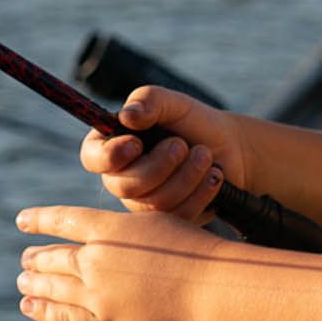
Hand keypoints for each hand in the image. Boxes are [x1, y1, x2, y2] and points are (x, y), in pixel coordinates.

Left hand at [16, 204, 216, 320]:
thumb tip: (96, 240)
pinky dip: (43, 310)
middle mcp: (96, 259)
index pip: (62, 219)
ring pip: (52, 286)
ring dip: (34, 283)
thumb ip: (118, 233)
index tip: (22, 221)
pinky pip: (64, 317)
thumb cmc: (190, 250)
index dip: (38, 220)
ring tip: (24, 281)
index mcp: (107, 228)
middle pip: (52, 257)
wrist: (209, 285)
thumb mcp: (150, 224)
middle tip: (26, 259)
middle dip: (36, 258)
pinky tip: (31, 306)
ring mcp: (97, 293)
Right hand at [80, 86, 247, 223]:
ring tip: (205, 154)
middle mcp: (123, 178)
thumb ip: (149, 100)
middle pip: (125, 187)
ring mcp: (146, 203)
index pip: (92, 158)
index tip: (137, 144)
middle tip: (182, 145)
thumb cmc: (193, 122)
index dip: (110, 156)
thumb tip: (128, 115)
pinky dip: (201, 192)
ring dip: (187, 175)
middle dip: (159, 165)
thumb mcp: (173, 102)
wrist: (229, 146)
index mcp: (113, 146)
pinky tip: (213, 175)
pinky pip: (179, 216)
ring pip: (156, 203)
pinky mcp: (170, 220)